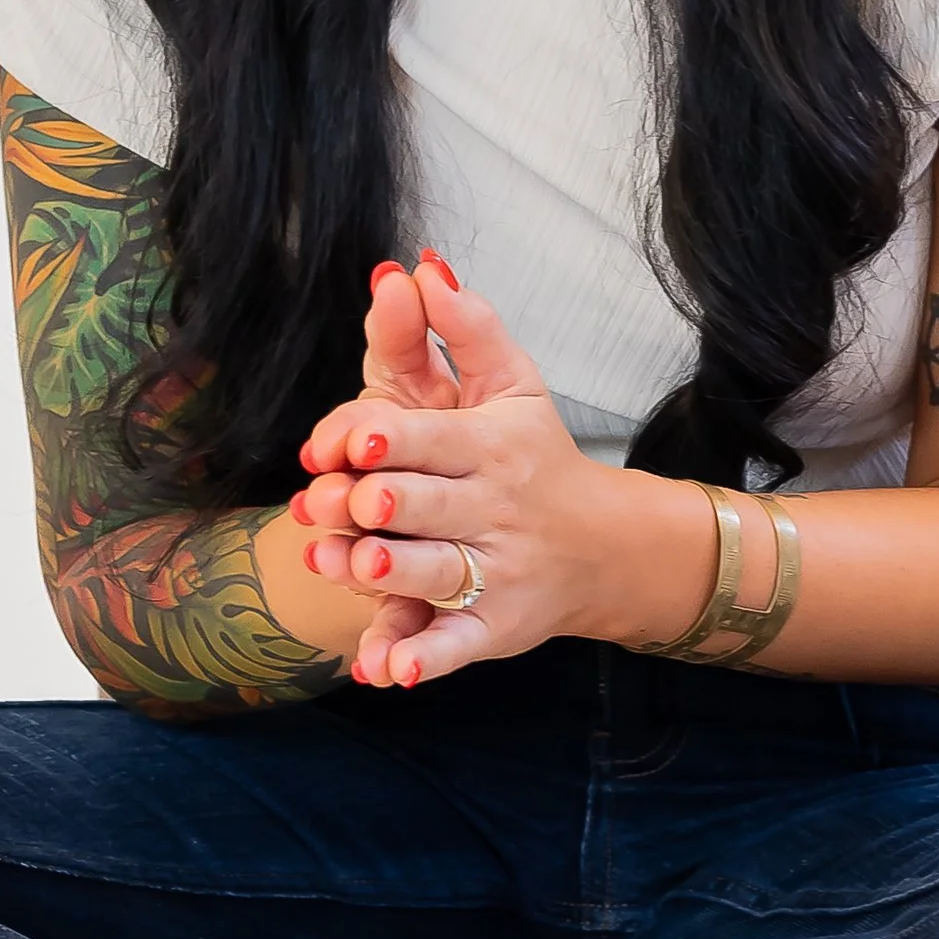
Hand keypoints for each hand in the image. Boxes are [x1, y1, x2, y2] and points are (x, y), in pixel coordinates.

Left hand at [295, 258, 711, 688]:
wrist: (602, 545)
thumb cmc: (534, 454)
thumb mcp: (512, 383)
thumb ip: (467, 326)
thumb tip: (419, 265)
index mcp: (493, 447)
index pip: (436, 439)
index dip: (392, 439)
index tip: (353, 441)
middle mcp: (496, 510)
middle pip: (429, 508)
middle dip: (384, 506)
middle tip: (336, 504)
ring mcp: (496, 572)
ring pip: (435, 574)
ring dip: (387, 575)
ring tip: (342, 566)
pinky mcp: (494, 627)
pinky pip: (456, 647)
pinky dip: (423, 661)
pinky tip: (385, 672)